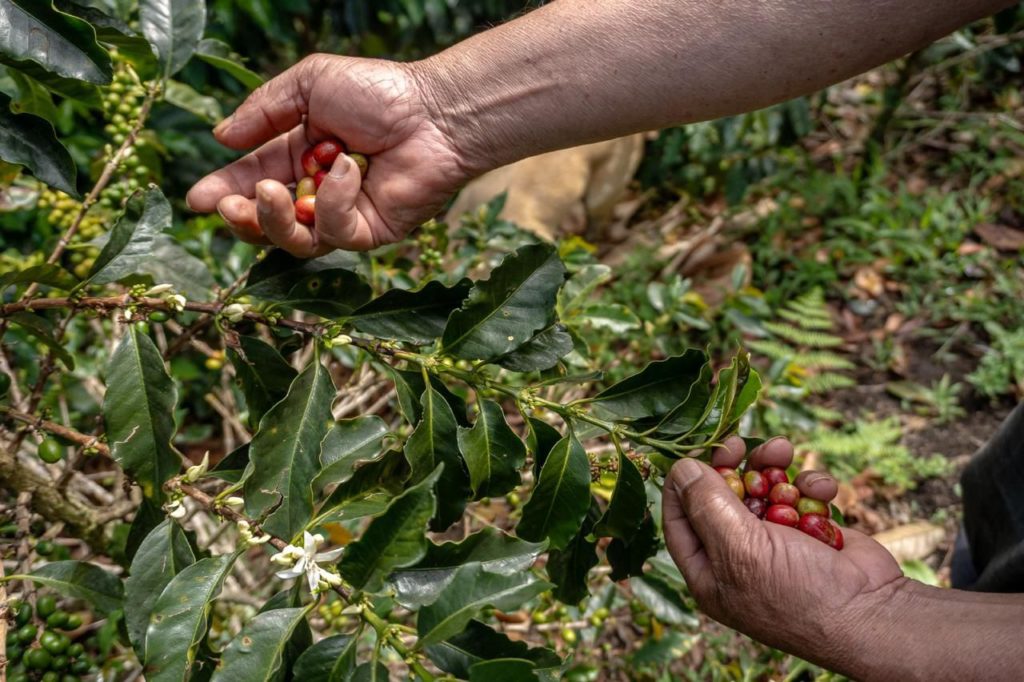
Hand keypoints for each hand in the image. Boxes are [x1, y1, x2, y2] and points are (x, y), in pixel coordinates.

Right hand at [186, 55, 469, 254]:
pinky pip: (336, 232)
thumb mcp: (310, 85)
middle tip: (228, 205)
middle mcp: (317, 192)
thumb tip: (221, 138)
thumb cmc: (378, 92)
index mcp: (298, 156)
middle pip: (267, 222)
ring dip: (273, 219)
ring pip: (295, 241)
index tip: (197, 200)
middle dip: (242, 217)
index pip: (252, 180)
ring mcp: (343, 216)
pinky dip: (334, 200)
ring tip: (269, 191)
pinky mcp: (370, 233)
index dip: (224, 192)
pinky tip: (347, 170)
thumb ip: (264, 110)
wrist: (434, 112)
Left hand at [662, 436, 903, 666]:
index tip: (695, 450)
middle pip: (720, 496)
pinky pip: (799, 495)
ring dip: (773, 469)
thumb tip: (680, 468)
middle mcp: (737, 557)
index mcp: (709, 571)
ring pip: (762, 489)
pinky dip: (810, 487)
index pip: (679, 519)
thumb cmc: (798, 592)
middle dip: (732, 466)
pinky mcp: (809, 530)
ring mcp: (775, 543)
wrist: (872, 612)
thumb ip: (706, 504)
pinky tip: (822, 490)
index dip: (683, 483)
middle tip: (739, 443)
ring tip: (783, 451)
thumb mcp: (740, 548)